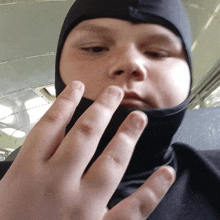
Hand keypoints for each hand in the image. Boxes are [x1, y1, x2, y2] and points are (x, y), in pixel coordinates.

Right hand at [0, 81, 174, 219]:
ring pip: (110, 162)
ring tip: (139, 117)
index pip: (50, 125)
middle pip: (84, 134)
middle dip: (101, 109)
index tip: (78, 86)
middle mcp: (56, 184)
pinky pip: (131, 209)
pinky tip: (166, 173)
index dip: (65, 102)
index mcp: (28, 173)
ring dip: (127, 137)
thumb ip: (29, 161)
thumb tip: (49, 132)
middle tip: (115, 92)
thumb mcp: (8, 187)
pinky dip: (151, 190)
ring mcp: (81, 208)